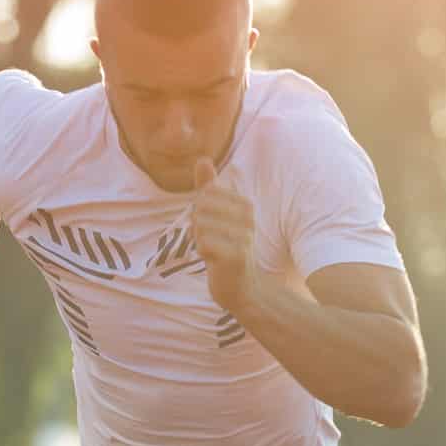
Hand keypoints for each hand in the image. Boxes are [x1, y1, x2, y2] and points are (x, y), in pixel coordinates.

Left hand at [191, 156, 260, 314]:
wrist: (240, 287)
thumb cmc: (226, 249)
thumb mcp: (216, 215)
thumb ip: (209, 187)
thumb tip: (202, 158)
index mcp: (244, 204)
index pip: (204, 195)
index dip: (199, 213)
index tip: (212, 229)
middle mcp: (247, 217)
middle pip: (200, 208)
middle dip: (197, 226)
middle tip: (210, 241)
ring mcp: (244, 235)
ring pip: (200, 225)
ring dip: (199, 240)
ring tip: (213, 251)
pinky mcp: (236, 254)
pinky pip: (203, 243)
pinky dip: (202, 252)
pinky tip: (214, 260)